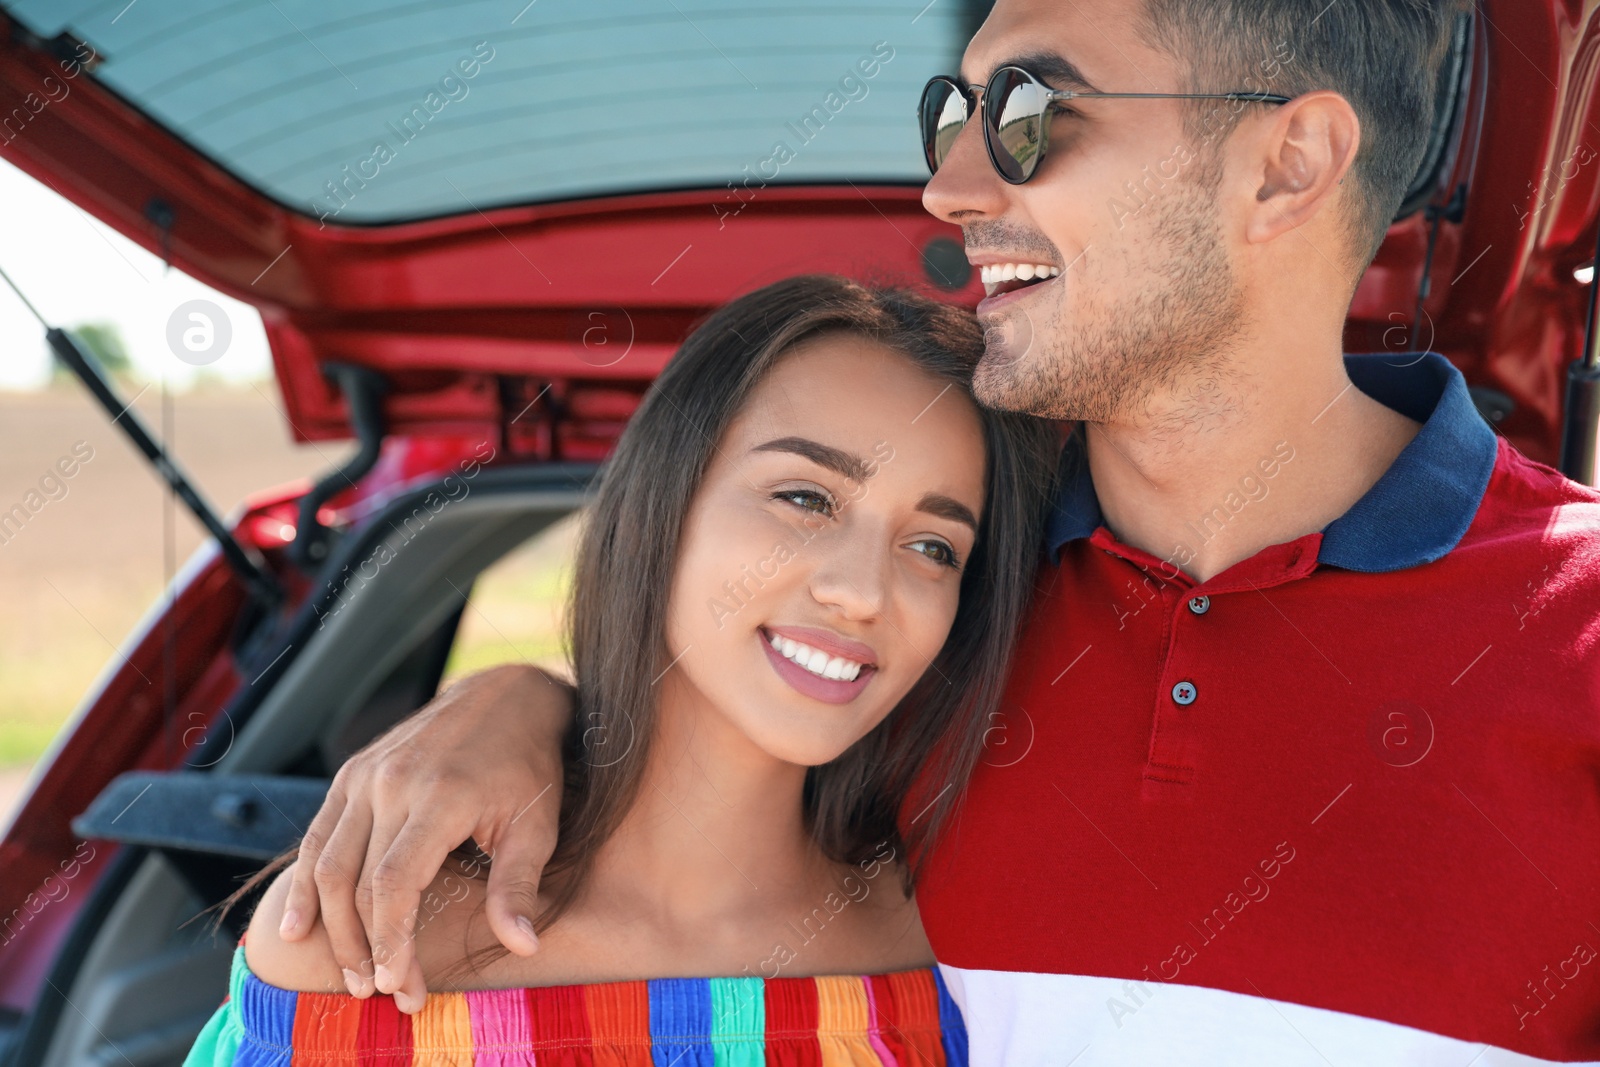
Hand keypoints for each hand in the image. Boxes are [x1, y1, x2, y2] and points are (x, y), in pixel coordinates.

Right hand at [276, 663, 571, 1011]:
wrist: (508, 697)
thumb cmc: (529, 768)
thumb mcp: (537, 825)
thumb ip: (519, 886)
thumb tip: (523, 946)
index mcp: (439, 796)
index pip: (394, 884)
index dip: (391, 942)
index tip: (403, 985)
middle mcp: (392, 781)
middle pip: (354, 882)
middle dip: (363, 947)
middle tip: (378, 992)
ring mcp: (366, 773)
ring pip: (326, 863)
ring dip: (330, 926)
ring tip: (349, 973)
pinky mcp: (353, 771)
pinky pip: (319, 835)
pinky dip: (305, 884)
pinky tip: (300, 926)